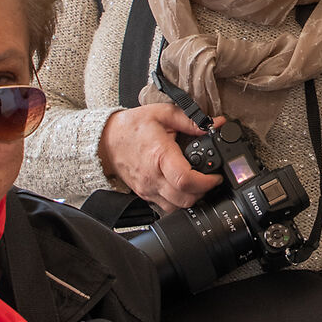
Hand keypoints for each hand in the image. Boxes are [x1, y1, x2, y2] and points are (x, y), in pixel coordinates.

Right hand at [98, 105, 222, 213]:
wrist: (105, 141)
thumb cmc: (131, 127)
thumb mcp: (162, 114)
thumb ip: (190, 120)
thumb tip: (214, 123)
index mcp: (159, 156)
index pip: (186, 180)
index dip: (206, 182)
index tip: (215, 176)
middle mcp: (153, 177)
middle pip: (185, 199)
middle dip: (203, 192)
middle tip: (209, 180)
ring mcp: (148, 189)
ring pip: (177, 207)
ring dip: (191, 199)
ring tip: (196, 184)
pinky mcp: (145, 195)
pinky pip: (166, 207)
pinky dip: (178, 201)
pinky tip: (181, 188)